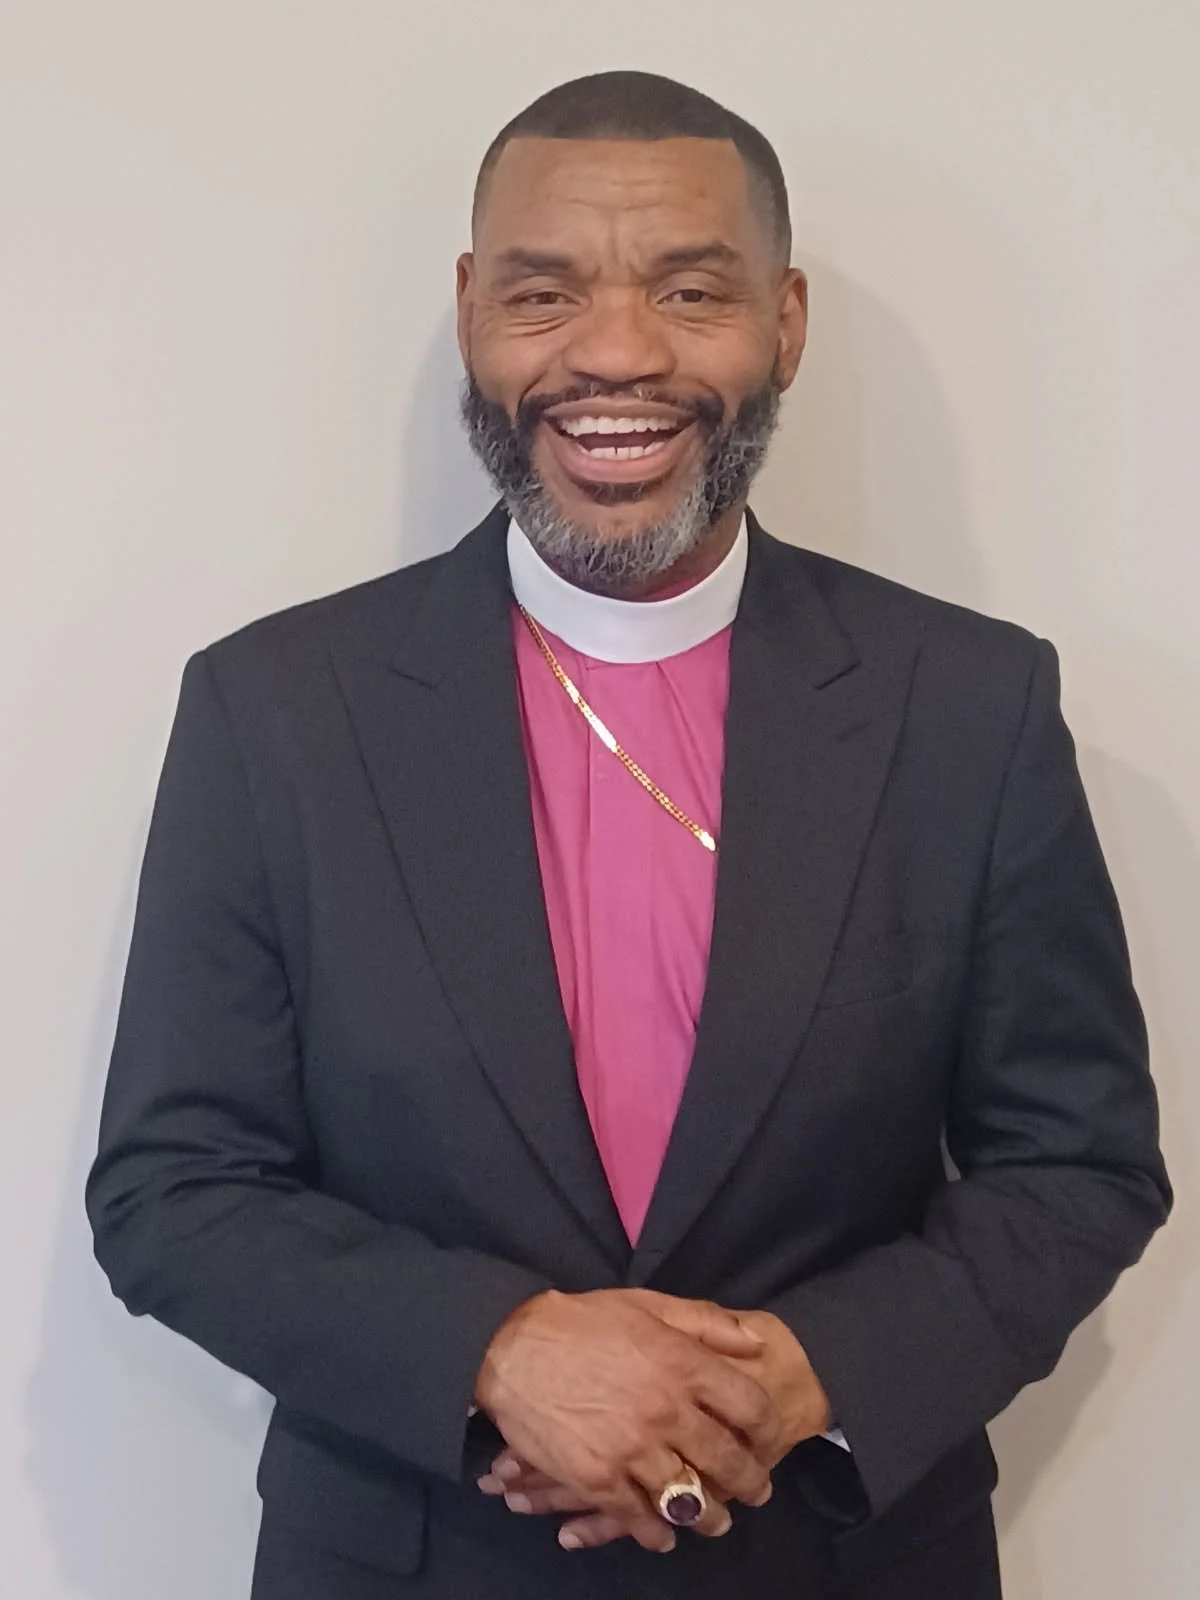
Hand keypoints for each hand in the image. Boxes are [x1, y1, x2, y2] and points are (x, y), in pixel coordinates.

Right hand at [474, 1288, 778, 1551]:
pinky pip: (639, 1519)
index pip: (749, 1405)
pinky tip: (665, 1537)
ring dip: (709, 1517)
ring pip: (689, 1498)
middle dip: (751, 1482)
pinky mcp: (597, 1479)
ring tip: (717, 1522)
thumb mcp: (648, 1304)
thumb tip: (755, 1341)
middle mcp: (666, 1410)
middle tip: (758, 1491)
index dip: (767, 1428)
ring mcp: (632, 1450)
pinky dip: (656, 1534)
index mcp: (682, 1364)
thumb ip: (705, 1322)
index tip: (768, 1440)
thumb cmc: (583, 1321)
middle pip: (727, 1459)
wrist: (512, 1346)